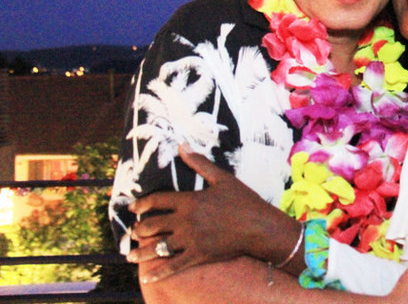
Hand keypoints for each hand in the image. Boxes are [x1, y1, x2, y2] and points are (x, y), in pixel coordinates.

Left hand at [127, 144, 301, 283]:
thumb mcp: (222, 178)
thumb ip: (200, 163)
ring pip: (158, 247)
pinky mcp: (198, 255)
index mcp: (189, 200)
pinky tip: (148, 277)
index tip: (132, 207)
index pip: (157, 201)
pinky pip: (174, 266)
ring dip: (141, 253)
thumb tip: (182, 145)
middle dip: (139, 230)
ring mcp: (191, 240)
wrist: (260, 226)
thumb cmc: (243, 200)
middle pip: (152, 225)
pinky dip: (159, 273)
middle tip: (133, 233)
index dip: (141, 204)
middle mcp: (186, 221)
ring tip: (131, 255)